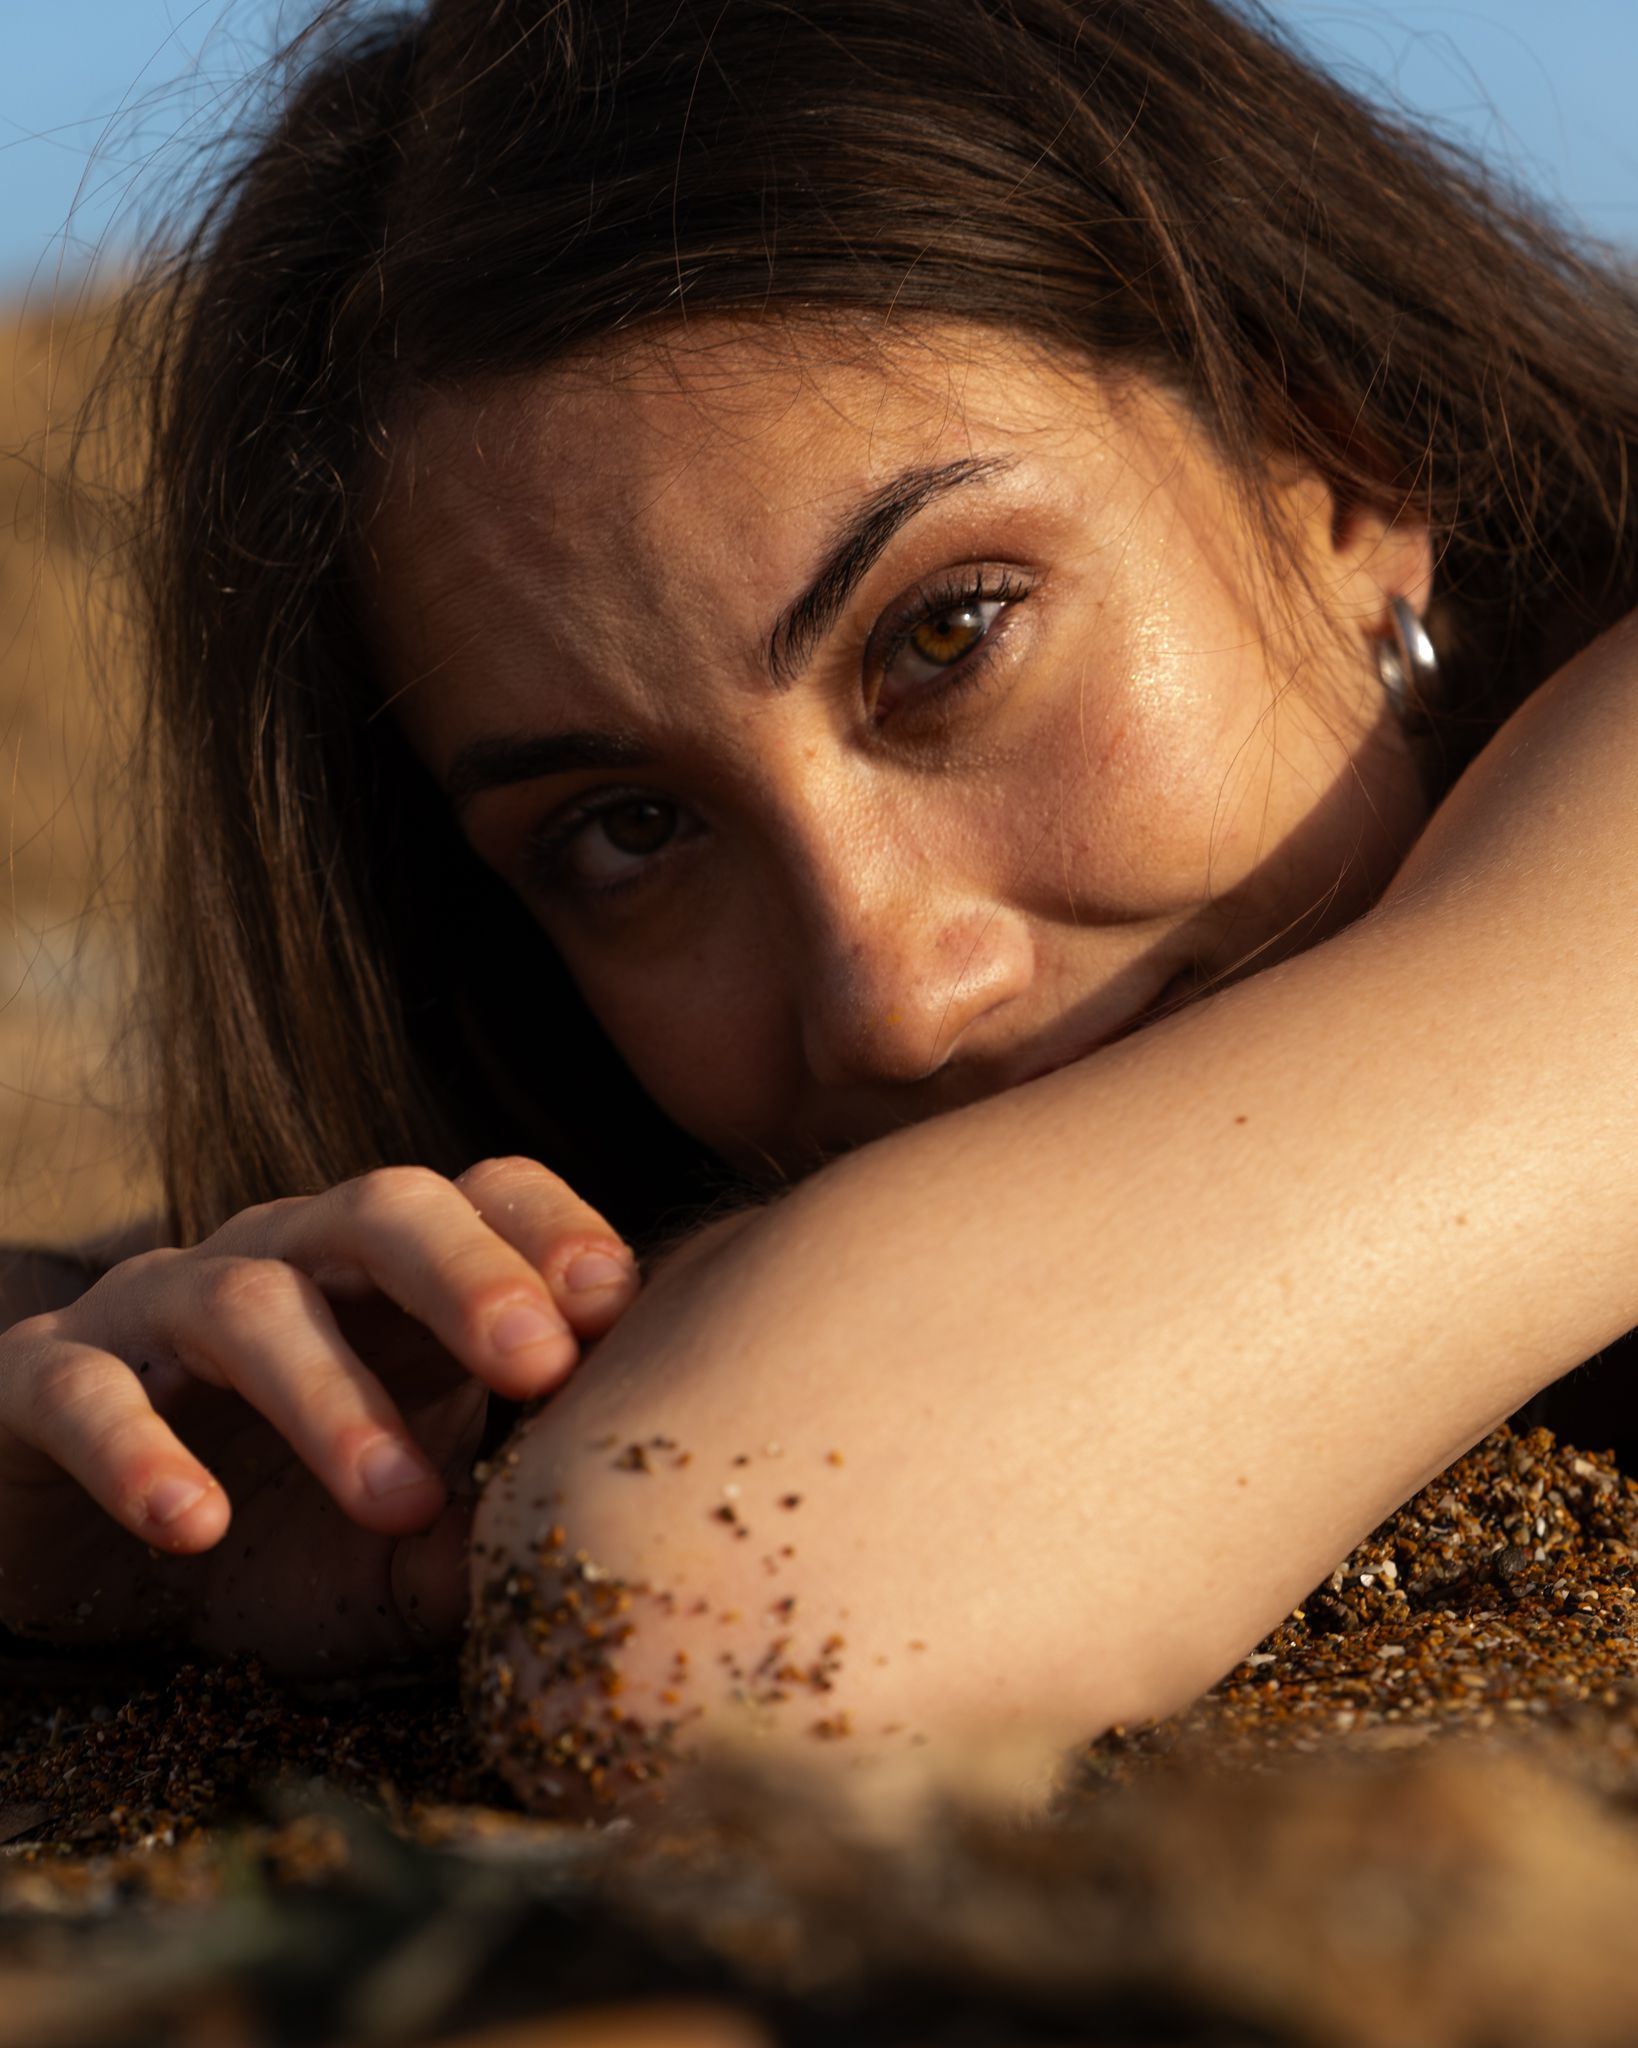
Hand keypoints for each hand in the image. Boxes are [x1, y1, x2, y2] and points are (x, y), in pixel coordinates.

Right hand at [0, 1157, 640, 1671]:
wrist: (79, 1588)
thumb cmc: (273, 1552)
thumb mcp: (399, 1564)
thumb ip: (488, 1542)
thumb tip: (599, 1545)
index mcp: (391, 1284)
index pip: (485, 1194)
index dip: (553, 1229)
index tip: (621, 1307)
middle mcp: (283, 1264)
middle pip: (383, 1209)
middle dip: (468, 1276)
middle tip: (538, 1364)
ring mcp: (159, 1309)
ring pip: (250, 1302)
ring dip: (331, 1398)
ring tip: (398, 1501)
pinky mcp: (40, 1377)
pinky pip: (86, 1387)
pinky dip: (138, 1448)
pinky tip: (190, 1524)